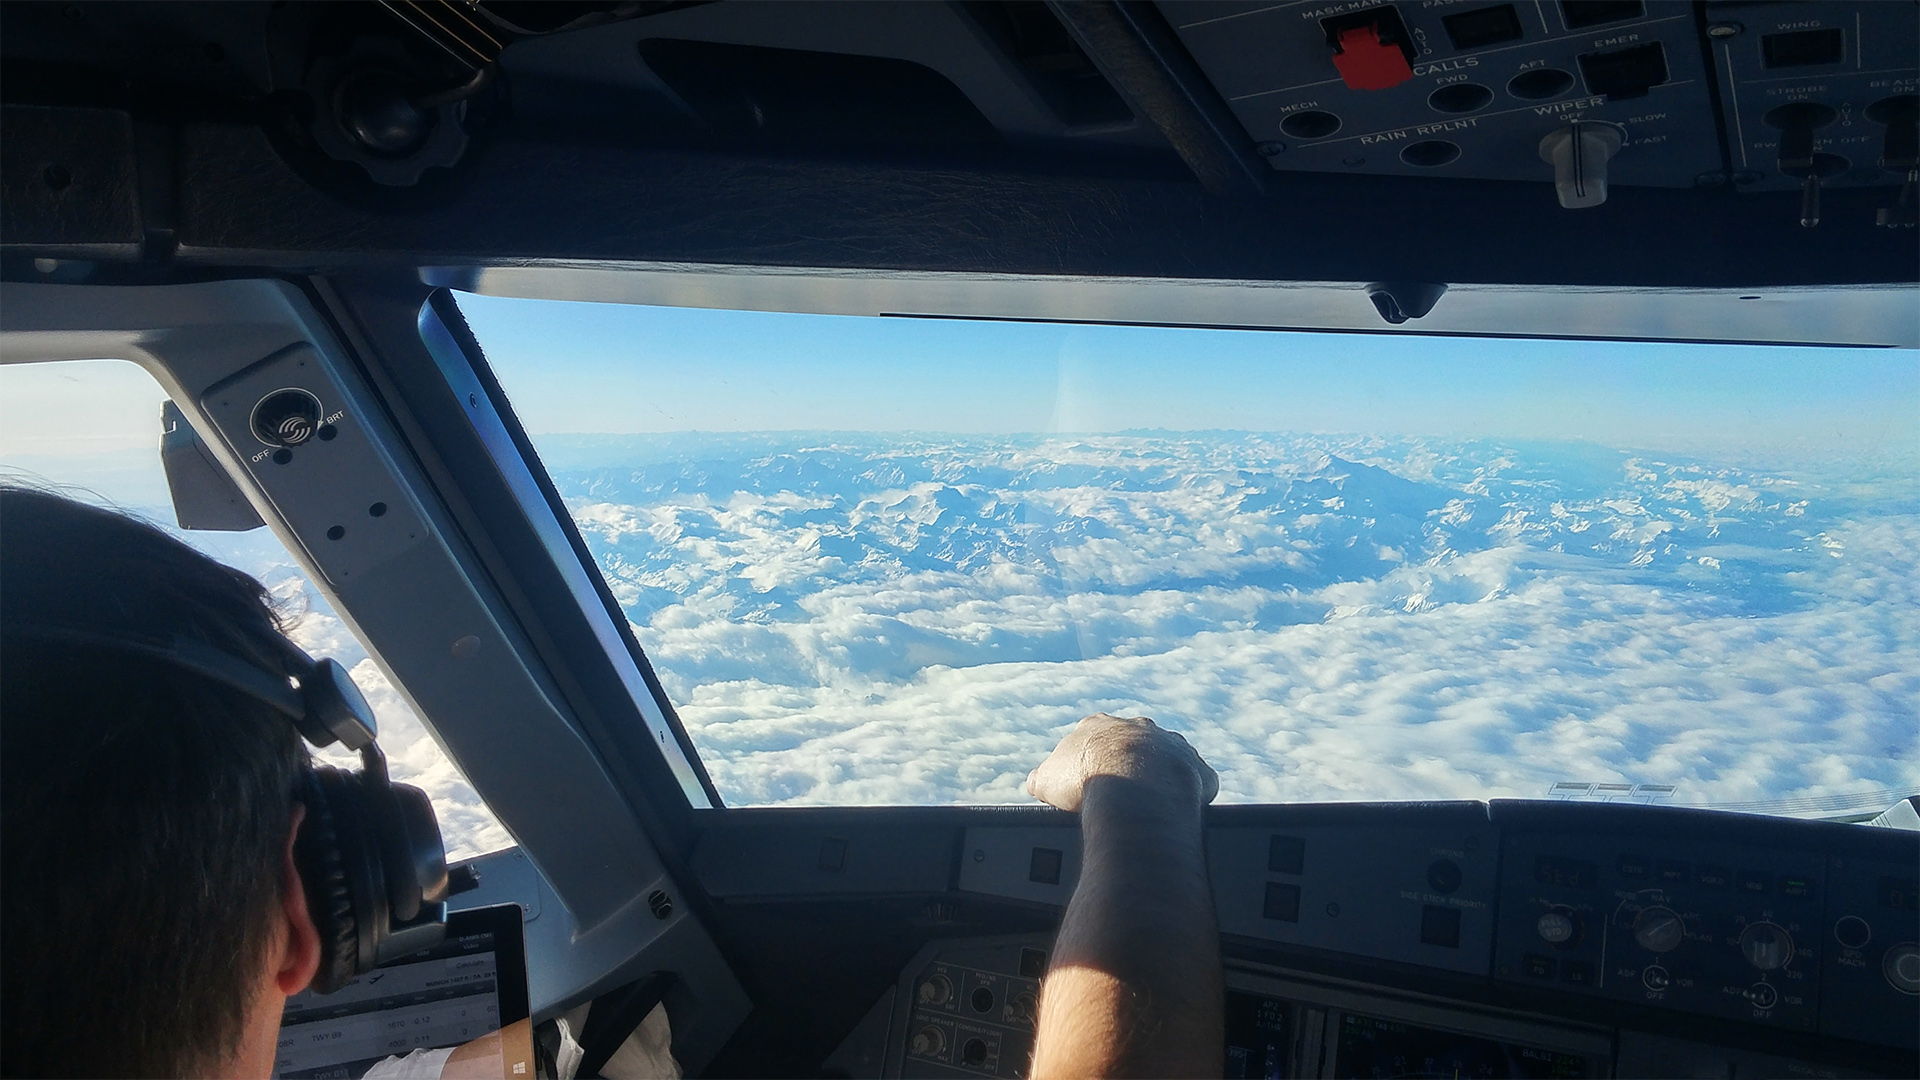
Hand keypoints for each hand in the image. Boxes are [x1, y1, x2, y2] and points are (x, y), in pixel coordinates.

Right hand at [1026, 713, 1218, 811]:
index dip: (1089, 761)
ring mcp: (1173, 746)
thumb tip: (1034, 782)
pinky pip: (1197, 782)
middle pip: (1133, 745)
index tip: (1088, 782)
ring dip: (1161, 780)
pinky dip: (1190, 797)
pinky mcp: (1198, 770)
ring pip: (1168, 761)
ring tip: (1150, 809)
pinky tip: (1180, 816)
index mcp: (1100, 726)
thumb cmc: (1087, 780)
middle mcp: (1139, 728)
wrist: (1136, 788)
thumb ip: (1041, 777)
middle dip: (1127, 767)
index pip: (1093, 739)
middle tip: (1120, 796)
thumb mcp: (1047, 779)